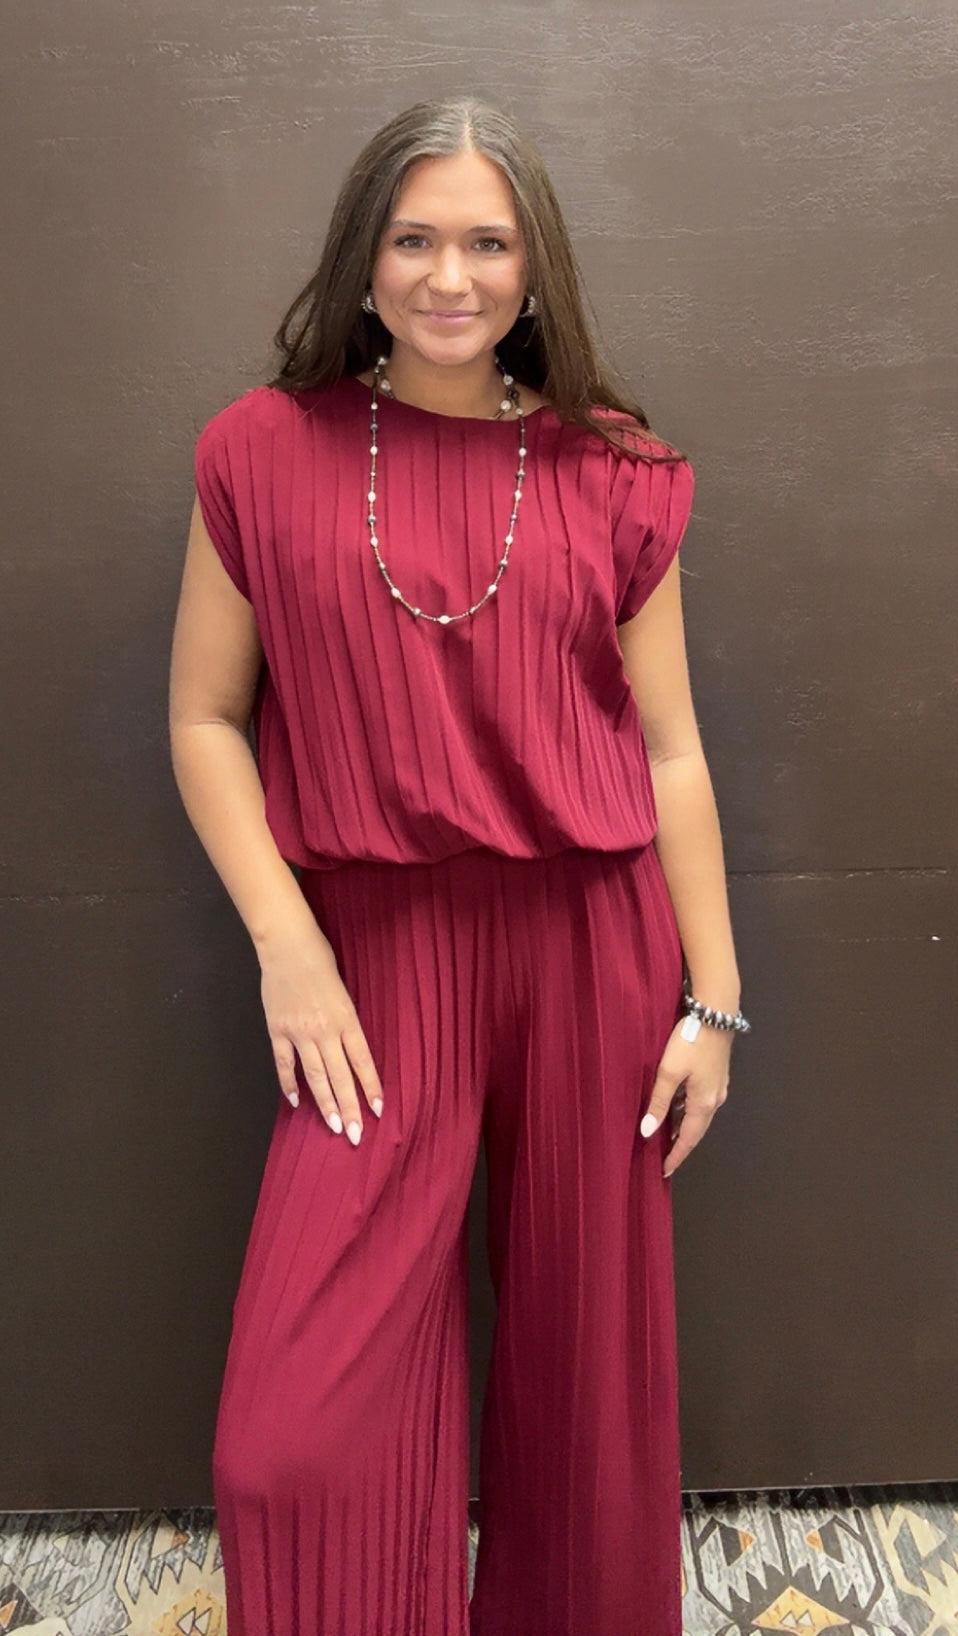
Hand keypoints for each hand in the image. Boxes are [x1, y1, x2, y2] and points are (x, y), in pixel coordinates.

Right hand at [259, 925, 383, 1144]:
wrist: (288, 946)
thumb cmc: (320, 961)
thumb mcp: (343, 991)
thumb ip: (345, 1021)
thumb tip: (349, 1049)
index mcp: (346, 1019)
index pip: (362, 1061)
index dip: (371, 1087)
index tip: (378, 1110)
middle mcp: (325, 1030)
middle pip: (340, 1076)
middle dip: (349, 1107)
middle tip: (355, 1134)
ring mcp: (299, 1033)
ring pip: (315, 1076)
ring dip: (325, 1104)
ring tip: (335, 1126)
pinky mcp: (278, 1031)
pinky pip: (285, 1064)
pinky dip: (290, 1084)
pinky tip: (297, 1102)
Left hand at [640, 1016, 731, 1176]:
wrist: (716, 1013)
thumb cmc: (690, 1041)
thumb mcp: (669, 1072)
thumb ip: (659, 1102)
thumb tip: (648, 1132)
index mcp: (703, 1103)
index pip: (688, 1139)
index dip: (676, 1156)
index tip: (664, 1171)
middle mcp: (715, 1099)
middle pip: (696, 1130)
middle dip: (681, 1145)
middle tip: (664, 1158)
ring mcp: (718, 1087)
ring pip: (699, 1116)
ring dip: (684, 1127)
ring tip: (666, 1137)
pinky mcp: (716, 1075)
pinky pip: (701, 1102)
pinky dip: (688, 1112)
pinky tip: (677, 1108)